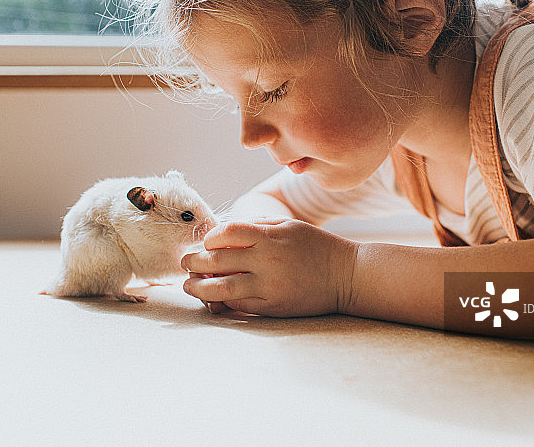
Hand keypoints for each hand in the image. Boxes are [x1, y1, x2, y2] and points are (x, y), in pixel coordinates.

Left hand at [181, 219, 357, 316]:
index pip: (226, 233)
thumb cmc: (316, 246)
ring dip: (199, 288)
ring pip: (221, 289)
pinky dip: (221, 302)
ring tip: (190, 285)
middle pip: (217, 260)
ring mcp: (269, 286)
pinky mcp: (273, 307)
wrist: (347, 276)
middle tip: (185, 264)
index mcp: (270, 236)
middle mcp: (267, 260)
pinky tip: (213, 299)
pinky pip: (238, 306)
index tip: (206, 242)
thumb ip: (256, 225)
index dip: (209, 238)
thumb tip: (222, 233)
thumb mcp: (288, 225)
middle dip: (194, 262)